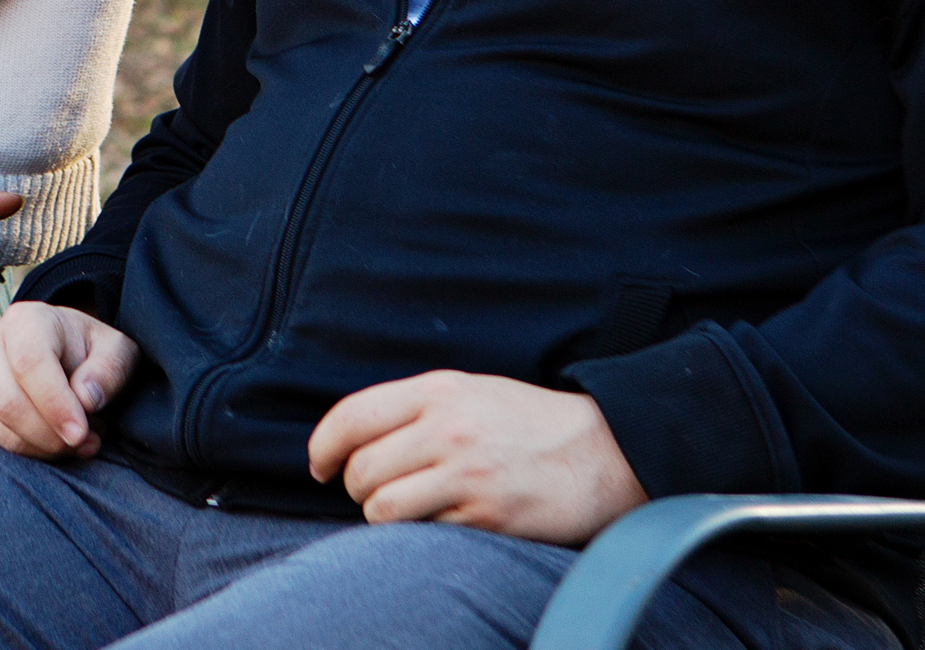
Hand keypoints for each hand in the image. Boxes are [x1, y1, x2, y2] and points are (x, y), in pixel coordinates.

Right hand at [0, 300, 139, 458]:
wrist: (65, 352)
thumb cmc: (91, 352)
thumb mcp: (116, 351)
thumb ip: (108, 371)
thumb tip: (85, 398)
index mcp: (26, 320)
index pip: (29, 364)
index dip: (55, 405)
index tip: (81, 433)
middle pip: (9, 401)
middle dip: (50, 435)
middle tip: (87, 442)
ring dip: (43, 447)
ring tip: (77, 442)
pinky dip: (27, 453)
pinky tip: (54, 443)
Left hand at [306, 370, 649, 544]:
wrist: (605, 452)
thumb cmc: (528, 423)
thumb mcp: (469, 393)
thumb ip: (414, 409)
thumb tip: (352, 439)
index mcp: (440, 390)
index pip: (352, 416)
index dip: (323, 446)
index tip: (320, 465)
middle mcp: (448, 428)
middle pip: (361, 469)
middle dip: (357, 487)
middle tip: (376, 490)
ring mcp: (466, 474)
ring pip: (381, 507)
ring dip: (382, 515)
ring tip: (406, 509)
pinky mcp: (485, 516)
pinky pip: (423, 533)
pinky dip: (421, 533)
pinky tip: (442, 521)